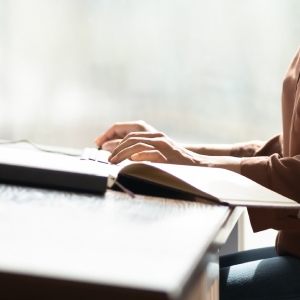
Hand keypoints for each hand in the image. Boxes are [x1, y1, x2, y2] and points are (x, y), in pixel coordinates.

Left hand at [95, 121, 242, 171]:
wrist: (197, 166)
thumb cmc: (176, 163)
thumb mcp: (157, 155)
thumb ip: (141, 152)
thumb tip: (121, 156)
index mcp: (153, 136)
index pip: (129, 133)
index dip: (114, 139)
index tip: (102, 147)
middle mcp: (157, 137)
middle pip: (131, 138)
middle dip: (116, 148)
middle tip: (107, 159)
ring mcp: (163, 146)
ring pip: (137, 144)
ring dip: (123, 153)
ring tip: (113, 161)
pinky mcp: (167, 156)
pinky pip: (151, 154)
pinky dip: (140, 156)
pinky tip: (132, 160)